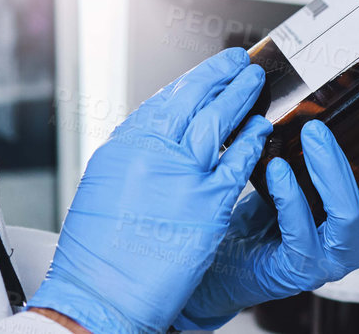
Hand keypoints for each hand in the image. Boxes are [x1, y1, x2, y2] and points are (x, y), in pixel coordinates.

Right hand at [31, 48, 272, 333]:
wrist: (100, 294)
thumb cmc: (97, 251)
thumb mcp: (105, 185)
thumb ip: (138, 153)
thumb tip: (162, 133)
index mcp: (127, 144)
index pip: (168, 97)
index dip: (195, 79)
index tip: (212, 69)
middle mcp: (154, 150)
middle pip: (197, 99)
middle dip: (222, 76)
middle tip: (240, 64)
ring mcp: (184, 174)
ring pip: (221, 121)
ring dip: (241, 97)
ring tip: (255, 83)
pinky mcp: (209, 203)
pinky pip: (239, 162)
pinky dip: (252, 141)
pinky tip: (261, 130)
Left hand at [175, 102, 358, 329]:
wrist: (234, 255)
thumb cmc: (275, 206)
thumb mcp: (311, 164)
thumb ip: (331, 132)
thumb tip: (337, 79)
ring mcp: (338, 251)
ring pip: (351, 213)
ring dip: (334, 170)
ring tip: (315, 134)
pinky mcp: (302, 264)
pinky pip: (302, 231)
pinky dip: (291, 198)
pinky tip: (280, 170)